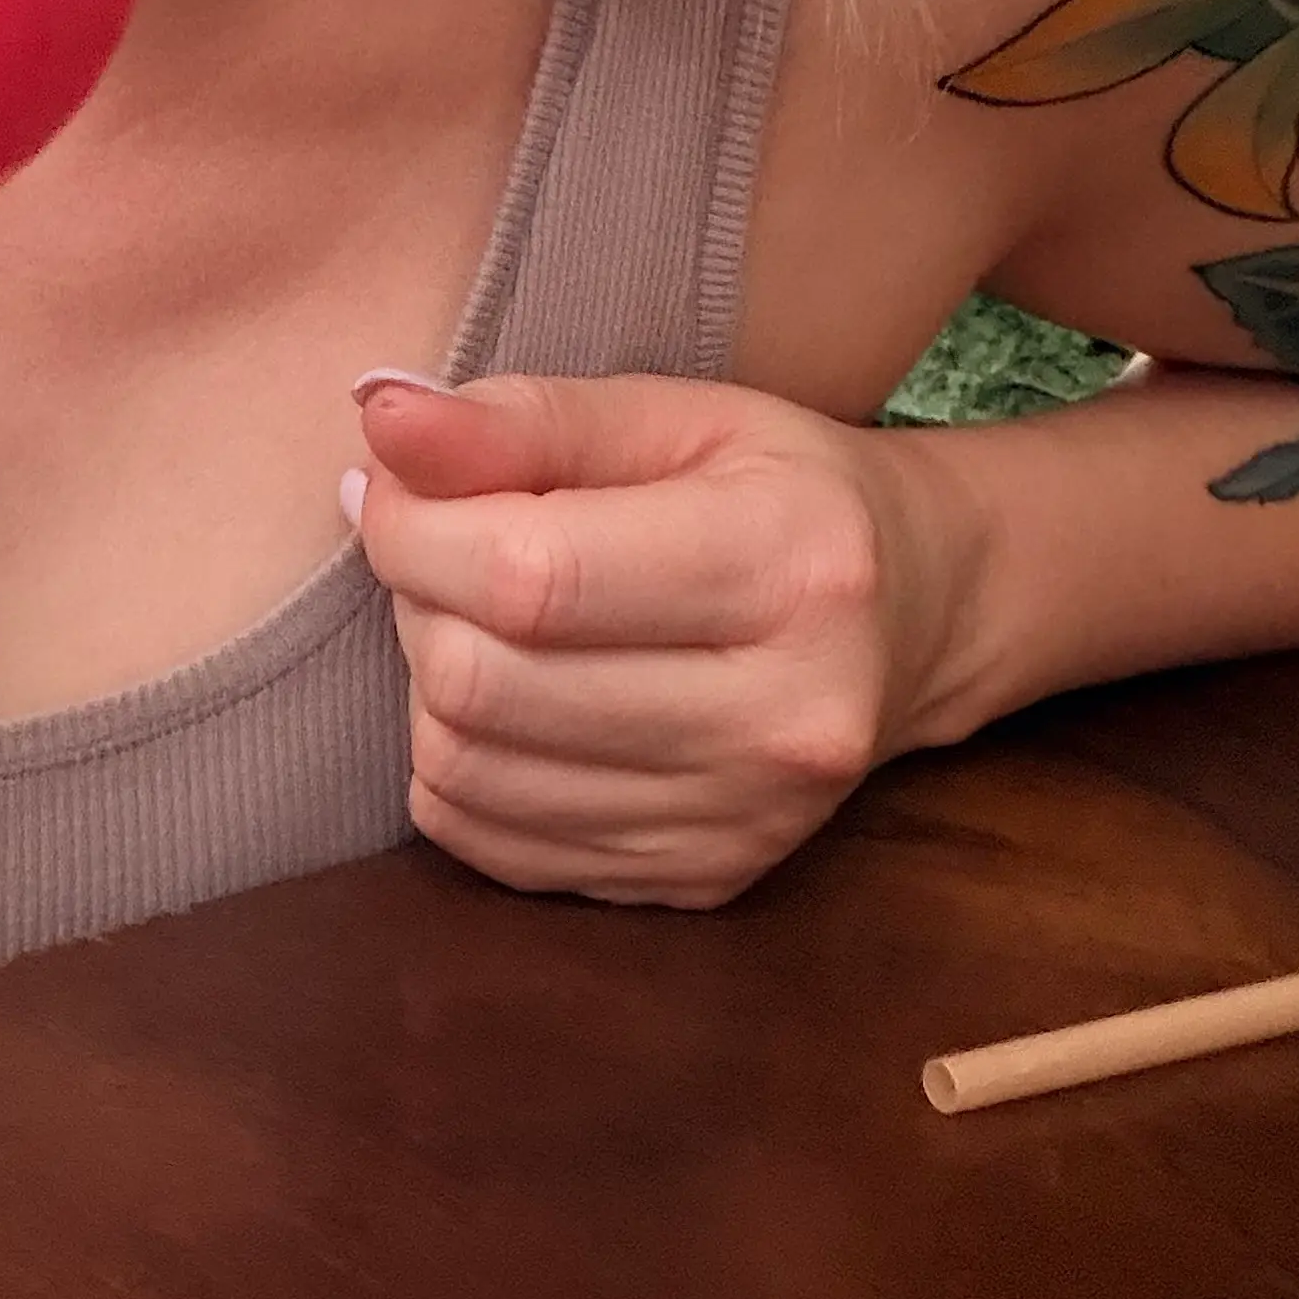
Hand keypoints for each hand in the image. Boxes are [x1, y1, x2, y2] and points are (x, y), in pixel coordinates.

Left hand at [342, 371, 973, 909]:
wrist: (917, 615)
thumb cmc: (784, 490)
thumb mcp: (680, 415)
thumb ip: (529, 418)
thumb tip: (381, 419)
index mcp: (792, 568)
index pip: (533, 576)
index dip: (414, 529)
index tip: (386, 486)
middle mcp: (783, 720)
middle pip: (487, 685)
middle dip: (419, 604)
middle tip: (441, 551)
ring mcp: (745, 822)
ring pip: (471, 775)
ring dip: (430, 687)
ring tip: (475, 621)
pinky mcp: (704, 884)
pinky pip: (495, 847)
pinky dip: (460, 769)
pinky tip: (506, 702)